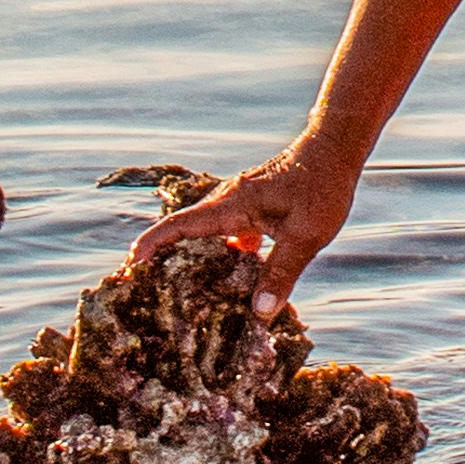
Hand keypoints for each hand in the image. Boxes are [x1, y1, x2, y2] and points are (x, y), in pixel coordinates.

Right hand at [129, 138, 356, 302]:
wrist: (335, 149)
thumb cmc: (322, 186)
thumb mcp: (306, 235)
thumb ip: (281, 273)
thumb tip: (259, 314)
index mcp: (232, 205)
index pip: (180, 226)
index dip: (152, 246)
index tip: (128, 267)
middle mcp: (227, 202)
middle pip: (183, 231)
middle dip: (162, 258)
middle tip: (143, 293)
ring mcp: (237, 204)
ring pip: (203, 234)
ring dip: (191, 259)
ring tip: (179, 297)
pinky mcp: (249, 208)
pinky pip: (223, 234)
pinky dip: (218, 257)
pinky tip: (227, 285)